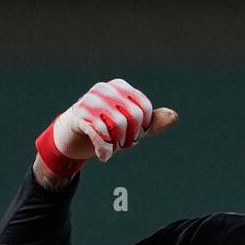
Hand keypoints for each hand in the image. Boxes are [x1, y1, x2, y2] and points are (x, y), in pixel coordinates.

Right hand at [34, 78, 177, 179]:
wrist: (71, 135)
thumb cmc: (104, 128)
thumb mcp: (130, 125)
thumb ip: (151, 122)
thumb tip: (174, 116)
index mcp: (120, 86)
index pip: (144, 108)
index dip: (143, 128)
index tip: (134, 136)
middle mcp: (105, 89)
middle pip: (133, 117)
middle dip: (131, 138)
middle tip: (122, 145)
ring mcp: (90, 101)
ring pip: (118, 126)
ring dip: (117, 145)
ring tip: (111, 148)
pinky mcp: (78, 116)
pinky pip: (100, 133)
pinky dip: (105, 150)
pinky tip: (103, 157)